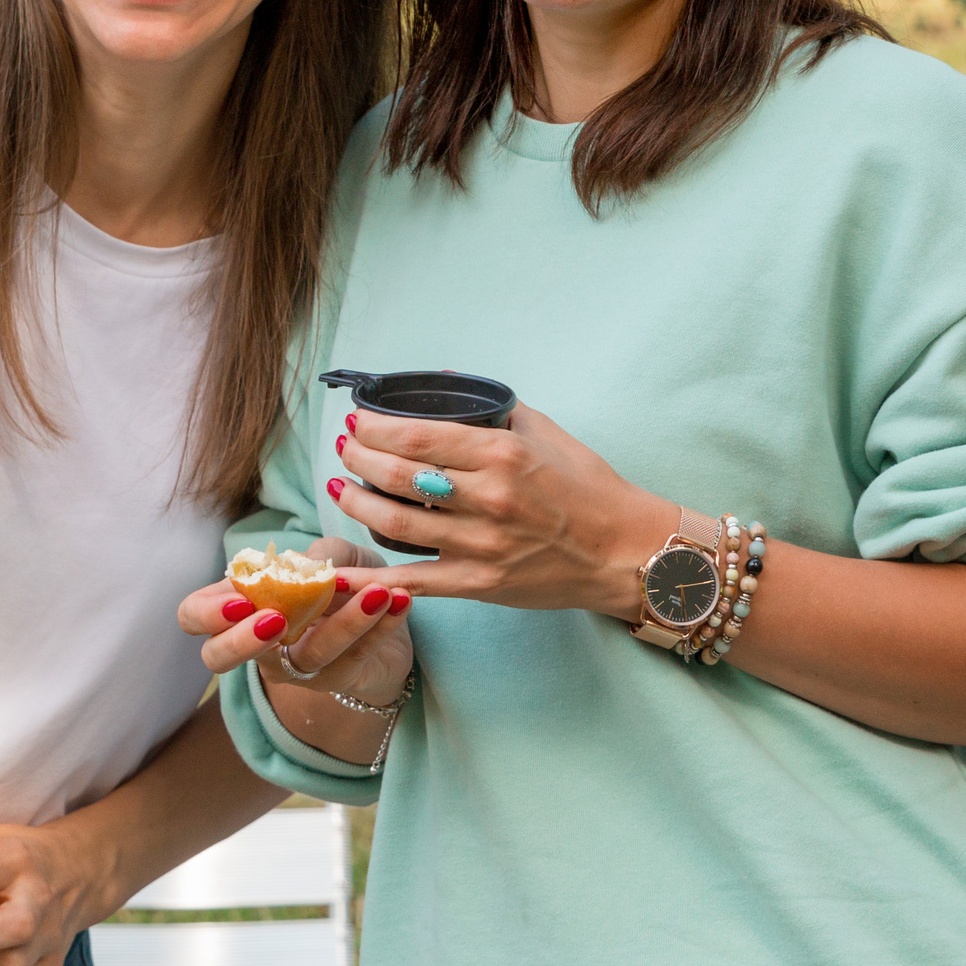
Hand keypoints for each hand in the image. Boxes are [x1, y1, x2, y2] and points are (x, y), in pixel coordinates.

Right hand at [179, 537, 415, 708]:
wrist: (390, 622)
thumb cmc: (345, 583)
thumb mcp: (333, 556)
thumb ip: (317, 555)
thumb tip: (309, 566)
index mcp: (244, 606)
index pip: (195, 616)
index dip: (205, 613)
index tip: (240, 599)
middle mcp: (260, 644)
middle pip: (218, 658)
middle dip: (240, 642)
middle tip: (275, 619)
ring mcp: (298, 668)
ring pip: (308, 656)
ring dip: (345, 621)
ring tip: (377, 592)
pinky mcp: (340, 678)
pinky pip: (357, 654)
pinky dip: (382, 624)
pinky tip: (400, 600)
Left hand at [328, 405, 672, 617]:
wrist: (624, 550)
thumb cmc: (587, 488)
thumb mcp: (544, 432)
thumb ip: (492, 407)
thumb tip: (443, 381)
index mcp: (502, 455)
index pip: (417, 436)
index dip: (374, 427)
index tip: (357, 421)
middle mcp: (489, 499)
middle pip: (397, 475)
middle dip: (357, 458)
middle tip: (344, 448)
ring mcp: (482, 546)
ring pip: (395, 524)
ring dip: (356, 503)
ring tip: (341, 488)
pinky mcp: (480, 584)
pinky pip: (414, 582)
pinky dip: (371, 580)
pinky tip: (340, 573)